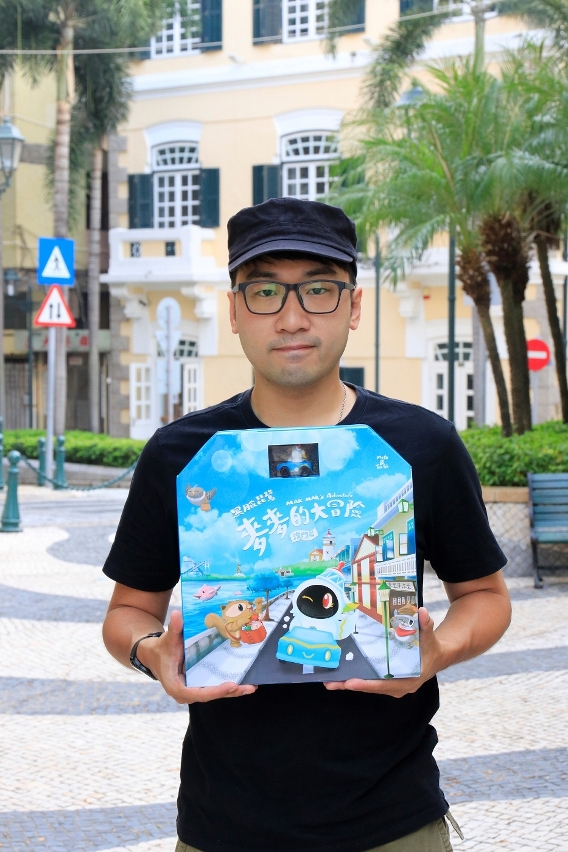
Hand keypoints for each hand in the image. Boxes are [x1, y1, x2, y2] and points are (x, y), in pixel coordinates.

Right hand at [138, 609, 256, 703]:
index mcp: (175, 686)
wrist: (155, 655)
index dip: (215, 691)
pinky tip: (244, 683)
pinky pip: (214, 688)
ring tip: (251, 687)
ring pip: (214, 694)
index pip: (196, 694)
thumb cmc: (162, 648)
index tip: (231, 686)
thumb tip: (176, 614)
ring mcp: (192, 691)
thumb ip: (174, 628)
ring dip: (233, 691)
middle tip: (248, 687)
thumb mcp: (168, 638)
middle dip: (230, 692)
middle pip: (209, 695)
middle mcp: (185, 693)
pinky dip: (228, 687)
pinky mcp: (198, 687)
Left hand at [324, 607, 443, 697]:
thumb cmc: (431, 647)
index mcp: (409, 679)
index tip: (350, 682)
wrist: (435, 657)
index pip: (385, 684)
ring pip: (368, 687)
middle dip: (351, 685)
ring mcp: (392, 686)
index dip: (367, 683)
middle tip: (331, 683)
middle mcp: (399, 687)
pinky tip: (341, 676)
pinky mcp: (388, 682)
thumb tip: (422, 612)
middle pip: (372, 688)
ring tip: (330, 681)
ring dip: (349, 684)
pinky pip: (370, 682)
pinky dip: (356, 679)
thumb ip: (426, 625)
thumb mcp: (429, 636)